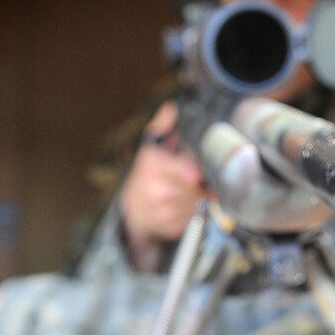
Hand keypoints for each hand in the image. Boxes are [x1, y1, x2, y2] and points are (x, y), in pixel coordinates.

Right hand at [120, 102, 208, 270]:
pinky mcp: (168, 227)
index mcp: (151, 165)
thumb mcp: (151, 147)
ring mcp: (160, 211)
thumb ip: (163, 126)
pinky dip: (196, 212)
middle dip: (201, 183)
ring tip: (192, 191)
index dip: (185, 170)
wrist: (133, 208)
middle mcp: (153, 189)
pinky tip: (187, 205)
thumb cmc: (149, 174)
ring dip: (200, 197)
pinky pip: (193, 218)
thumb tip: (172, 107)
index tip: (196, 174)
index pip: (171, 168)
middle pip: (191, 187)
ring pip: (195, 203)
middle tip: (202, 179)